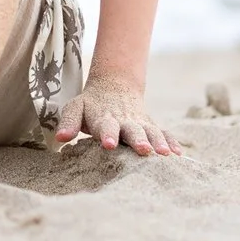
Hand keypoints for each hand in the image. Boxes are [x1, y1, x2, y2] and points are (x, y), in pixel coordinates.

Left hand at [55, 72, 178, 154]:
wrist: (114, 86)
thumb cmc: (91, 105)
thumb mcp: (76, 108)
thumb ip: (69, 122)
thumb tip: (61, 138)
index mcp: (104, 118)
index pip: (105, 126)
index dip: (107, 135)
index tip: (109, 145)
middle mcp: (125, 121)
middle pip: (132, 130)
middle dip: (138, 139)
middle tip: (143, 149)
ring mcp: (140, 123)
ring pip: (151, 131)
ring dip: (158, 142)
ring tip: (165, 154)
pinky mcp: (151, 126)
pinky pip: (164, 132)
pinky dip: (172, 141)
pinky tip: (178, 154)